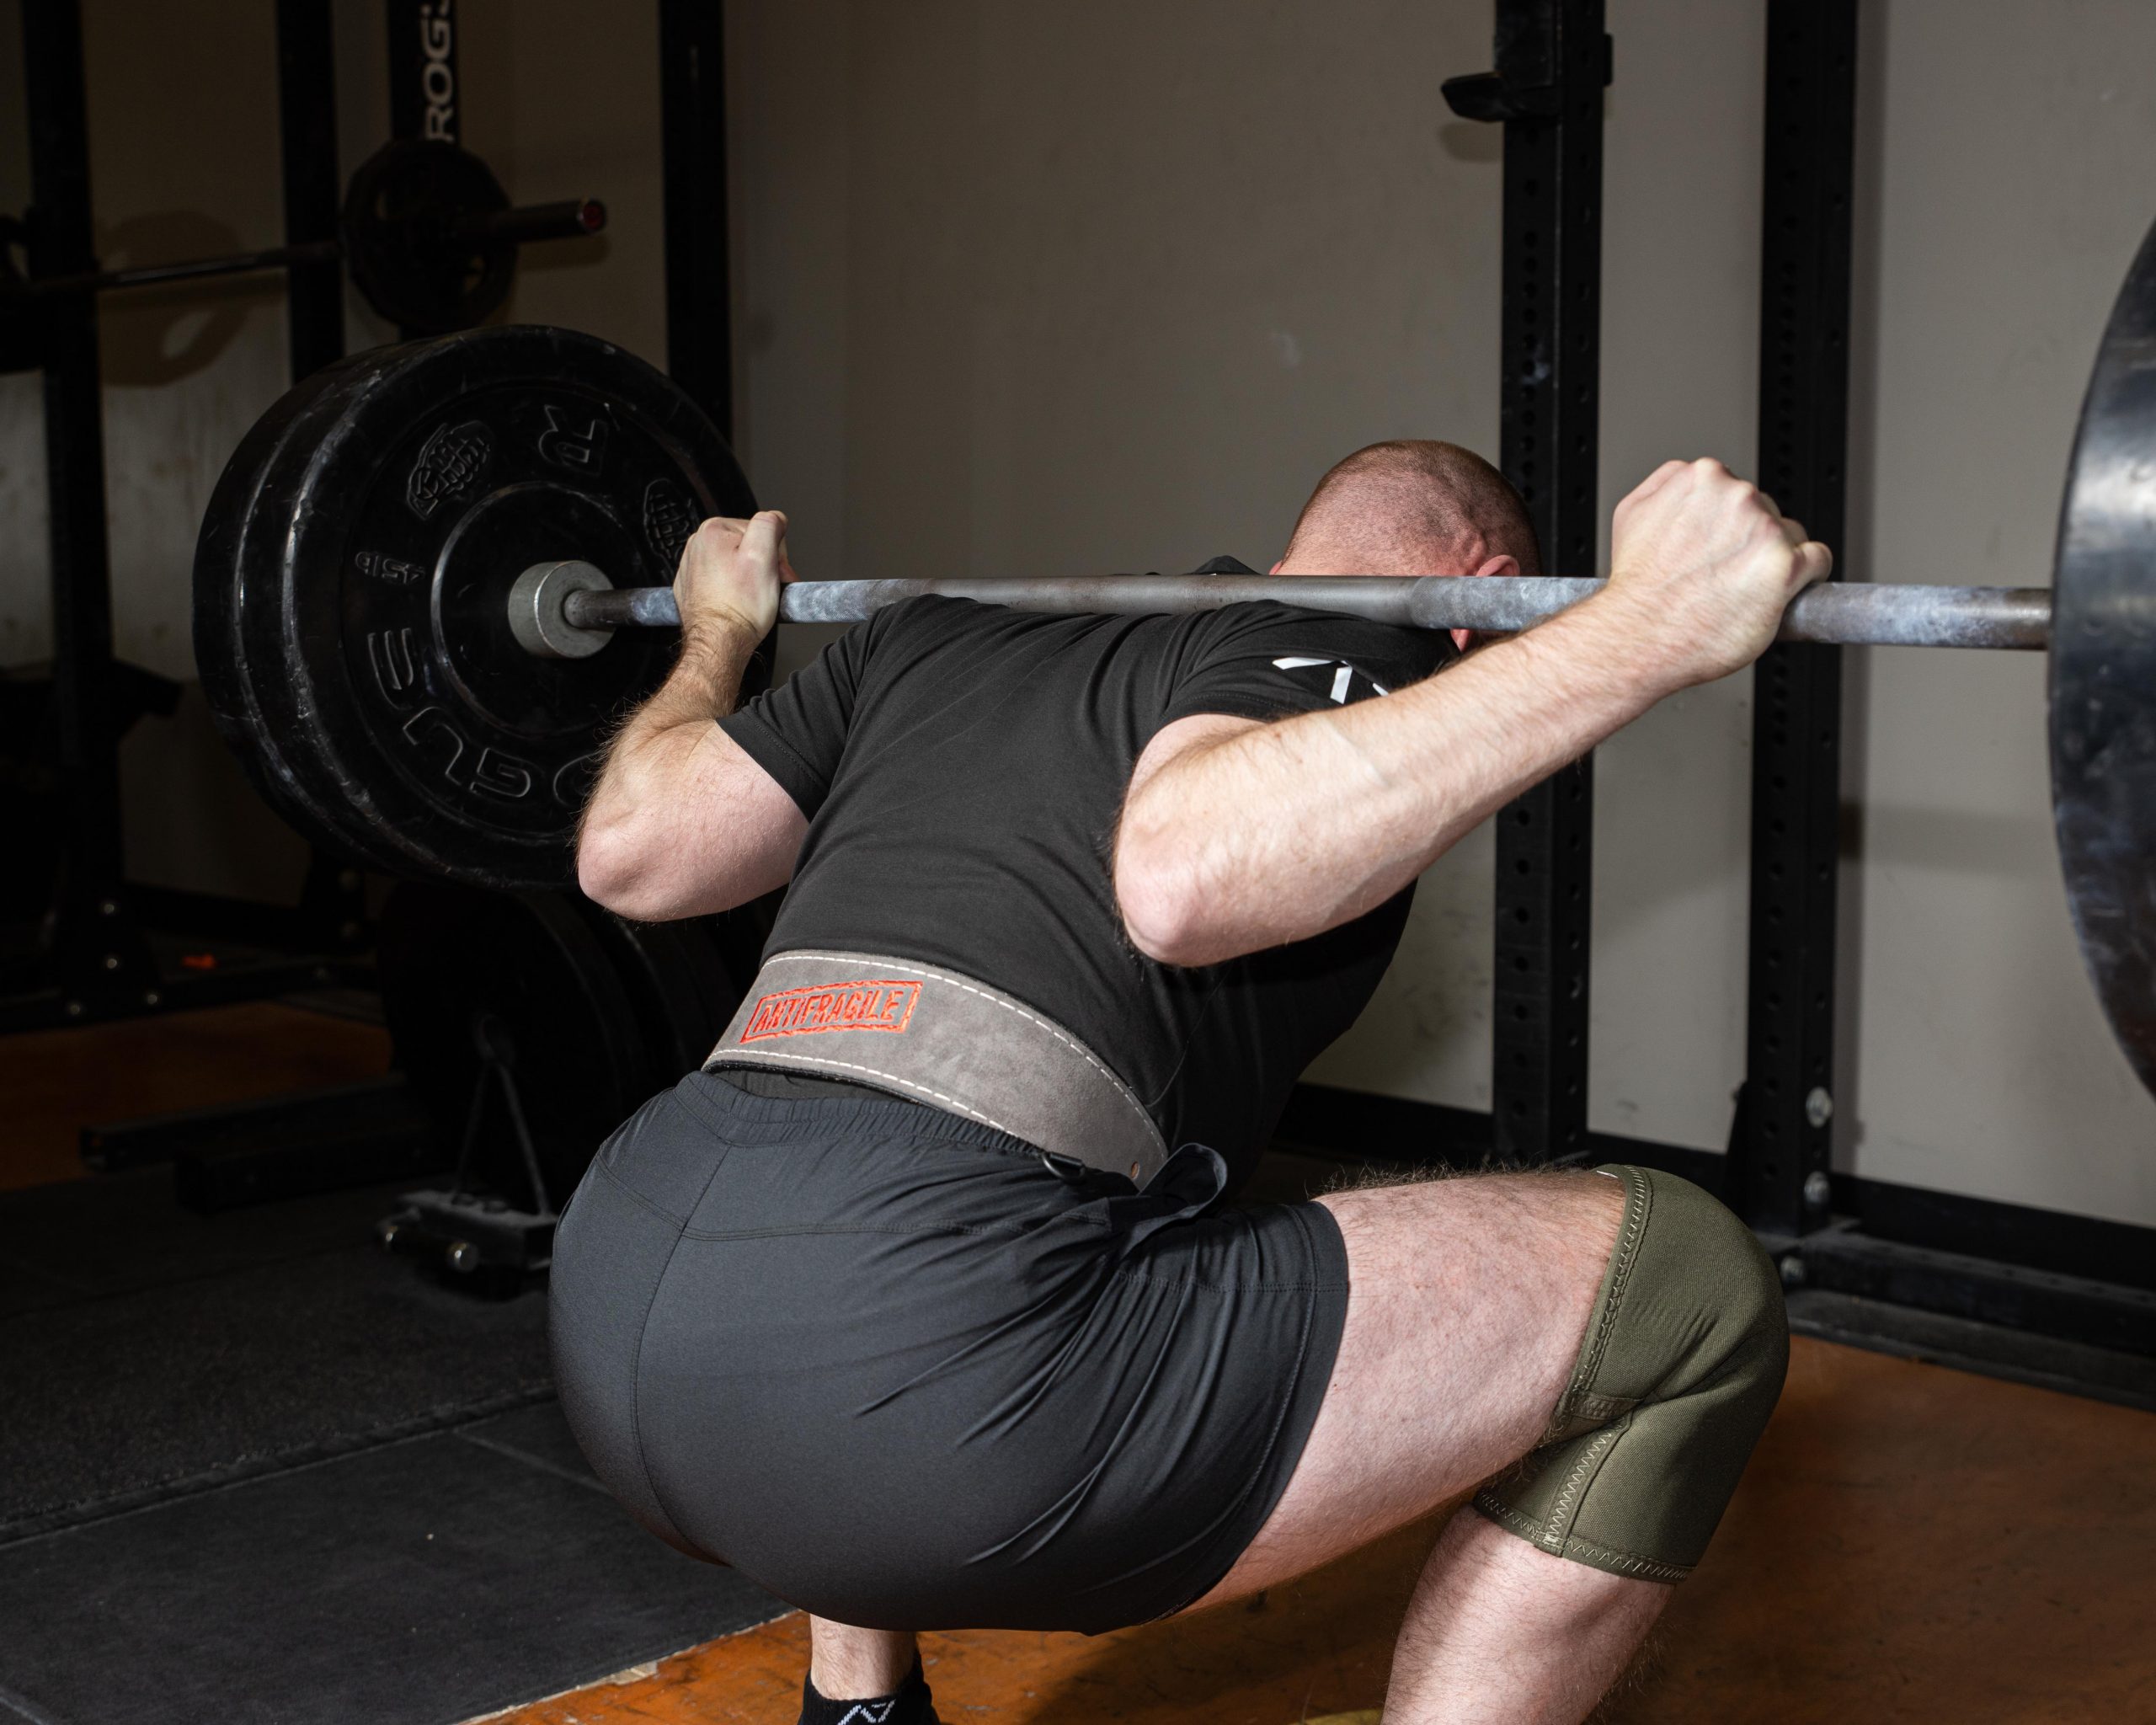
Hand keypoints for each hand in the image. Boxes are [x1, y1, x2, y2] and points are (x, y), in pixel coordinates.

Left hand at [672, 510, 796, 646]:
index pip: (761, 530)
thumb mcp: (764, 556)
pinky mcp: (693, 587)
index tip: (774, 574)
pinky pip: (722, 580)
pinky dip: (733, 590)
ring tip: (749, 598)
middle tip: (765, 589)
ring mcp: (692, 567)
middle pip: (748, 545)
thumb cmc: (739, 608)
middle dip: (762, 566)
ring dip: (749, 579)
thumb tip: (775, 519)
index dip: (775, 554)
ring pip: (736, 564)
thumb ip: (770, 525)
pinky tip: (736, 602)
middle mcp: (698, 545)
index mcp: (714, 531)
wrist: (719, 643)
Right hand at [1600, 458, 1832, 688]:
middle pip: (1767, 511)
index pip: (1736, 490)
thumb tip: (1690, 483)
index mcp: (1704, 477)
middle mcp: (1737, 496)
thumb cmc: (1635, 587)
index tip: (1720, 545)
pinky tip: (1786, 588)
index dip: (1728, 523)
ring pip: (1791, 535)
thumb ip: (1666, 485)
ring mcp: (1764, 530)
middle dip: (1751, 540)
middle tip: (1725, 572)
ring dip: (1775, 558)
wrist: (1638, 636)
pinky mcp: (1784, 567)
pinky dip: (1809, 574)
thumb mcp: (1631, 514)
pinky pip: (1817, 559)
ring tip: (1744, 587)